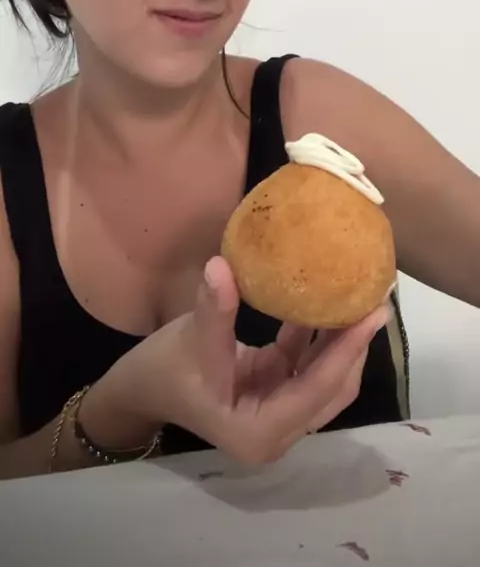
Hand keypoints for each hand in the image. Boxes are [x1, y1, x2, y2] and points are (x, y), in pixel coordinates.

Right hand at [96, 257, 388, 464]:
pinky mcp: (273, 391)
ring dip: (340, 341)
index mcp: (260, 431)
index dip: (347, 349)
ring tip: (362, 299)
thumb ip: (215, 309)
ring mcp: (277, 412)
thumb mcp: (191, 341)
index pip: (317, 388)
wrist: (140, 388)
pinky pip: (304, 365)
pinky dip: (315, 337)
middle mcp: (276, 430)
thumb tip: (221, 265)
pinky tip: (325, 302)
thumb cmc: (163, 371)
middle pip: (332, 389)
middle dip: (354, 347)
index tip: (373, 312)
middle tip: (375, 301)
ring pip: (324, 378)